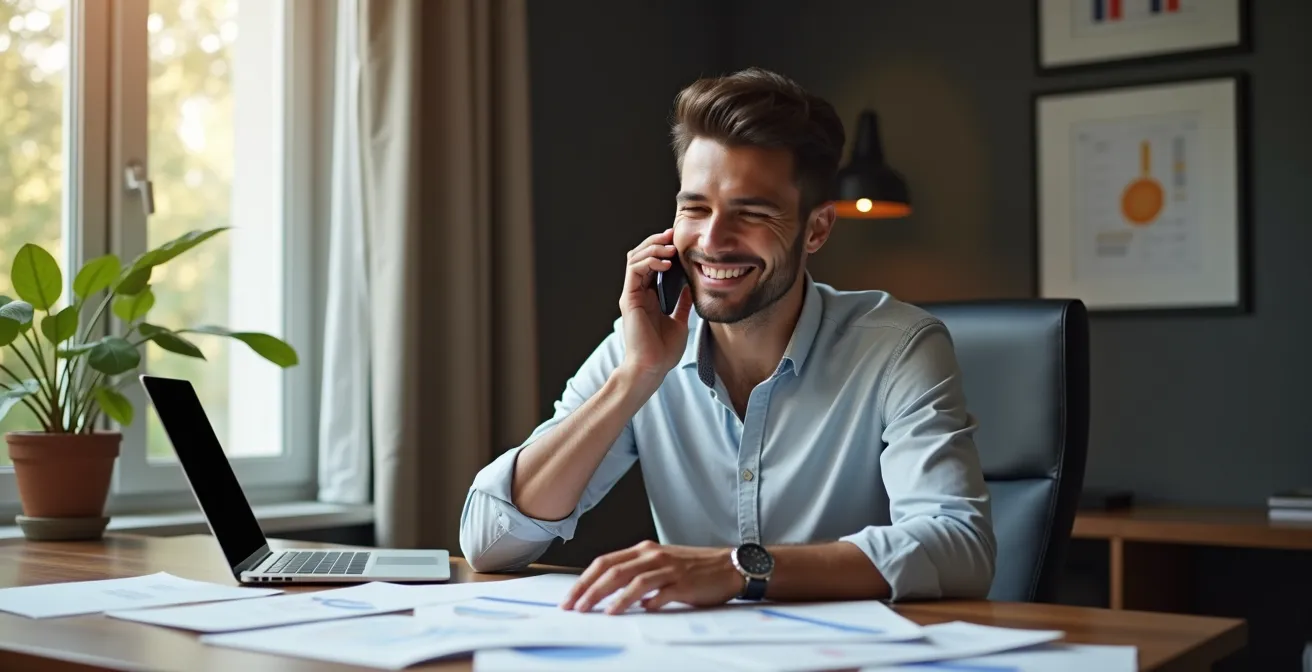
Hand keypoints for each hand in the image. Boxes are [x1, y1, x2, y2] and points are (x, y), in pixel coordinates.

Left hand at [560, 540, 742, 614]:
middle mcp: (652, 556)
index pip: (605, 562)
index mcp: (643, 550)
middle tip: (574, 607)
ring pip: (631, 580)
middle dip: (589, 590)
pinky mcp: (682, 583)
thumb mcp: (661, 565)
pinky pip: (657, 593)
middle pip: (612, 571)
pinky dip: (642, 603)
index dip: (584, 580)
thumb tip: (612, 594)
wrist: (729, 566)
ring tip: (596, 612)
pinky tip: (631, 612)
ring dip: (610, 597)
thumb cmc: (694, 568)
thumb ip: (637, 575)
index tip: (570, 597)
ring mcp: (667, 568)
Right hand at [618, 229, 692, 384]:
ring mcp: (632, 294)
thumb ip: (682, 303)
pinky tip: (665, 263)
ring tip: (669, 246)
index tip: (679, 240)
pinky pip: (634, 270)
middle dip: (656, 242)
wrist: (652, 367)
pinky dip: (648, 261)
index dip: (663, 249)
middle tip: (672, 234)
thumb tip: (691, 286)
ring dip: (652, 248)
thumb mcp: (680, 321)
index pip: (652, 263)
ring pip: (635, 258)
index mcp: (649, 296)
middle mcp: (638, 292)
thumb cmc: (664, 350)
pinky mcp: (629, 298)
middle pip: (641, 255)